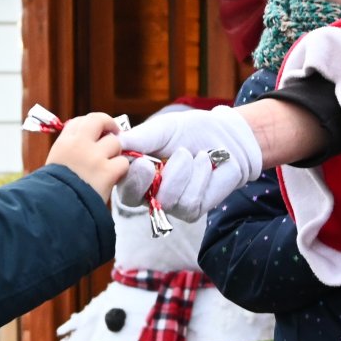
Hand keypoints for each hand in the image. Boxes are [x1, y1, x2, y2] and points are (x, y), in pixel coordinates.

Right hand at [47, 114, 127, 201]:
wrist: (56, 210)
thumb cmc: (52, 191)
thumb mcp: (54, 164)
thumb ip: (68, 151)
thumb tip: (87, 144)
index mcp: (64, 142)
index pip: (80, 121)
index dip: (92, 124)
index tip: (97, 131)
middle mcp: (80, 144)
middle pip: (99, 120)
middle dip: (109, 124)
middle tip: (115, 132)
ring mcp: (95, 157)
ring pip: (115, 143)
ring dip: (115, 153)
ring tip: (108, 165)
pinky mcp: (108, 172)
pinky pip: (123, 163)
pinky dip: (121, 170)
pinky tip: (113, 178)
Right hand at [118, 106, 263, 219]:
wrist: (225, 136)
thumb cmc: (189, 131)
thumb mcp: (162, 128)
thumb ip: (139, 138)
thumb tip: (116, 141)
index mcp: (134, 172)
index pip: (119, 183)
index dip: (128, 177)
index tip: (142, 161)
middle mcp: (147, 192)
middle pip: (133, 198)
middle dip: (146, 179)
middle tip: (161, 159)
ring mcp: (169, 205)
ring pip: (165, 199)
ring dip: (181, 170)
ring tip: (190, 154)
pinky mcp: (191, 211)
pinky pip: (189, 201)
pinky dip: (199, 177)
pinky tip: (204, 163)